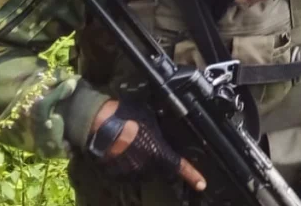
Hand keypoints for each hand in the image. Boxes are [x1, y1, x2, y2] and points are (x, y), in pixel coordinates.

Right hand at [90, 99, 205, 191]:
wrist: (99, 125)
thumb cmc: (127, 117)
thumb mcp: (150, 117)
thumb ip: (161, 126)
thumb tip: (166, 122)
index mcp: (160, 153)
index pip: (180, 167)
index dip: (193, 176)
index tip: (202, 184)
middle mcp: (147, 167)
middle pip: (161, 169)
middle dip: (161, 161)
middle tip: (152, 145)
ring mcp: (131, 173)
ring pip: (144, 171)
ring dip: (144, 162)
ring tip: (134, 145)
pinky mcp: (116, 175)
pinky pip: (128, 172)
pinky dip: (129, 164)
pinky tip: (123, 151)